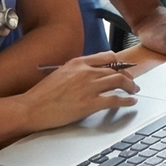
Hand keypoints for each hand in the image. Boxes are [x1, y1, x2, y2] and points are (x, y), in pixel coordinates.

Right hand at [20, 52, 140, 130]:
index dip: (120, 64)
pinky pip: (115, 99)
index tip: (124, 69)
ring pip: (119, 81)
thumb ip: (77, 71)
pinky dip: (127, 100)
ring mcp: (89, 87)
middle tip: (131, 83)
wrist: (30, 108)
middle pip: (117, 69)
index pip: (108, 57)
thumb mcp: (60, 73)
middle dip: (128, 76)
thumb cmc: (42, 94)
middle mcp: (86, 72)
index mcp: (78, 62)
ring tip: (134, 91)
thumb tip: (91, 73)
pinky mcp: (89, 103)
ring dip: (131, 86)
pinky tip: (131, 102)